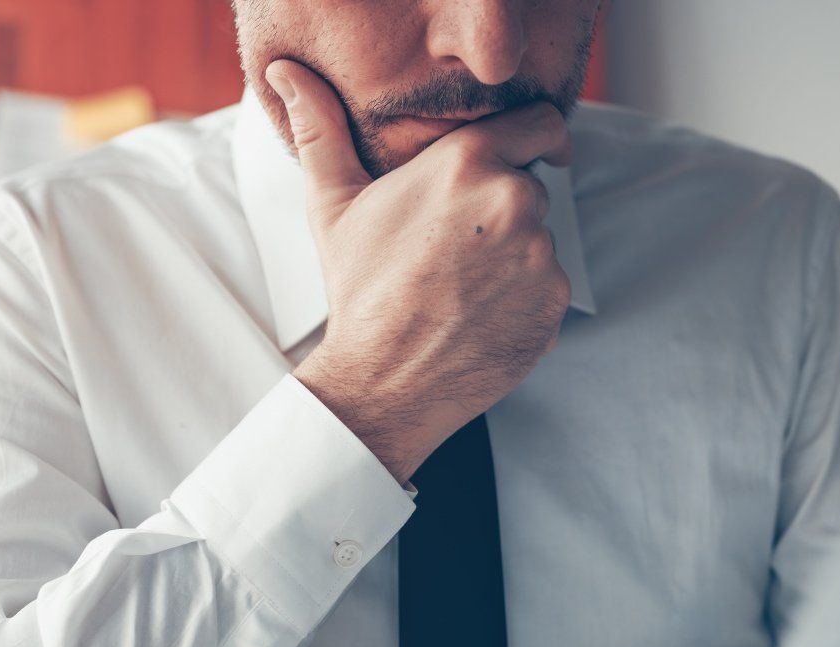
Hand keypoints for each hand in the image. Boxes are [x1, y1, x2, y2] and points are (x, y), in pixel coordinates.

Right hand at [264, 60, 572, 481]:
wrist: (383, 381)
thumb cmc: (359, 293)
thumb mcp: (334, 204)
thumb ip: (320, 129)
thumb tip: (285, 74)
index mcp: (468, 163)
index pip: (541, 123)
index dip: (539, 136)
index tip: (538, 151)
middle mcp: (514, 201)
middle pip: (532, 187)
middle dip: (503, 209)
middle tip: (455, 246)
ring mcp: (540, 255)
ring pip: (540, 240)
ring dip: (512, 257)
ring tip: (461, 287)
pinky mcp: (554, 303)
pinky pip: (548, 288)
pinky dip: (524, 300)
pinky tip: (480, 316)